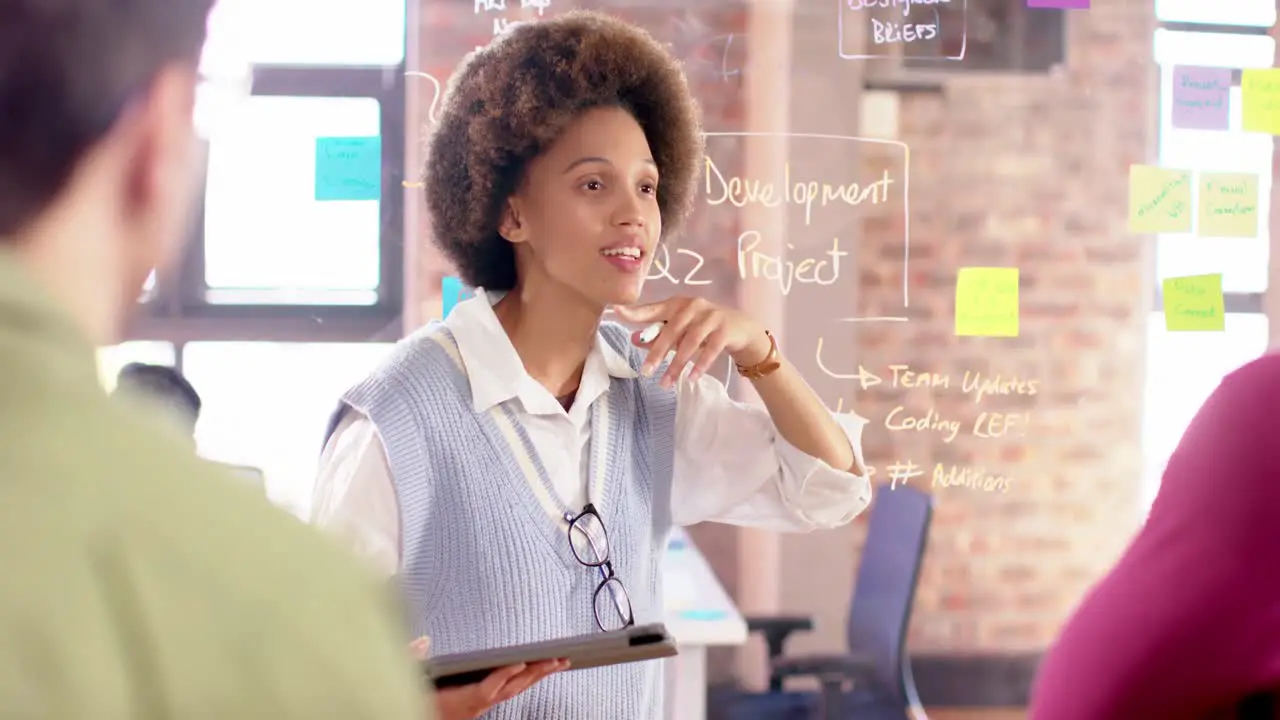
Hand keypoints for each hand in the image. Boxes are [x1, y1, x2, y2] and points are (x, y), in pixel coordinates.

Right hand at [410, 637, 568, 719]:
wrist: (419, 717)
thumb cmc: (415, 702)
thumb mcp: (410, 681)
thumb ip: (413, 661)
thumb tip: (423, 640)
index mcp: (458, 702)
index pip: (486, 690)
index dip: (503, 676)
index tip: (520, 662)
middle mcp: (474, 707)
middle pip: (510, 690)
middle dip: (535, 674)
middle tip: (558, 659)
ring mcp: (480, 708)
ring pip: (513, 692)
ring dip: (536, 677)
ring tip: (559, 662)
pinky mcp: (480, 707)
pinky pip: (509, 692)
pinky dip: (525, 680)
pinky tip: (536, 672)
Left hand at [614, 297, 769, 388]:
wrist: (742, 329)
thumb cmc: (704, 329)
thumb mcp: (681, 330)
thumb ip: (659, 334)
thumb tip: (634, 340)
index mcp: (678, 303)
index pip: (653, 308)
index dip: (635, 311)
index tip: (616, 311)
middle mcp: (693, 306)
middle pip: (671, 330)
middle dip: (657, 352)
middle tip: (645, 372)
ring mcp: (711, 316)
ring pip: (690, 342)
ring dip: (677, 364)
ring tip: (666, 383)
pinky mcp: (725, 329)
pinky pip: (711, 349)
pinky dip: (700, 364)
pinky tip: (692, 377)